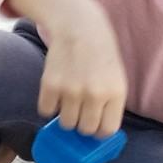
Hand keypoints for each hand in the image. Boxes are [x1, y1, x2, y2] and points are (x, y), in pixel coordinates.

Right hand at [6, 0, 127, 136]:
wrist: (80, 30)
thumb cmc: (100, 57)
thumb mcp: (115, 80)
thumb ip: (109, 105)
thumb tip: (94, 131)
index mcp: (115, 94)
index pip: (106, 130)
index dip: (98, 132)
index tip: (93, 127)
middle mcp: (95, 94)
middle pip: (84, 129)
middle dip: (81, 125)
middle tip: (79, 113)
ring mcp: (71, 90)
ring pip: (65, 123)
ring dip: (65, 117)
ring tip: (67, 103)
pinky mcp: (50, 85)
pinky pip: (46, 110)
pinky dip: (49, 106)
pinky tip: (55, 95)